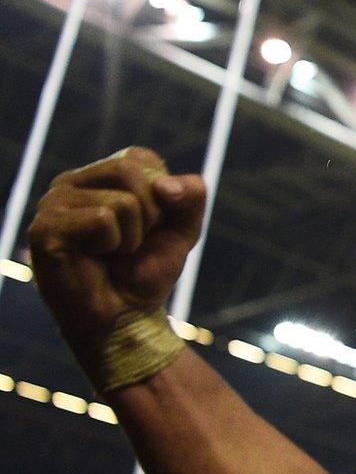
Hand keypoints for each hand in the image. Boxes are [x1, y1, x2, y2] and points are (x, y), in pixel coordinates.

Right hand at [26, 146, 206, 338]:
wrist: (126, 315)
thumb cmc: (147, 270)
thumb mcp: (184, 227)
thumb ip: (192, 195)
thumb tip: (164, 186)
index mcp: (99, 174)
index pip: (143, 158)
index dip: (162, 196)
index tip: (149, 225)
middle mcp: (71, 182)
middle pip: (130, 170)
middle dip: (150, 214)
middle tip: (132, 243)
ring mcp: (53, 204)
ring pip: (121, 201)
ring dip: (132, 237)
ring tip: (112, 253)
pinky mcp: (45, 228)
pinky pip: (102, 220)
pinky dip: (112, 244)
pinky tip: (94, 258)